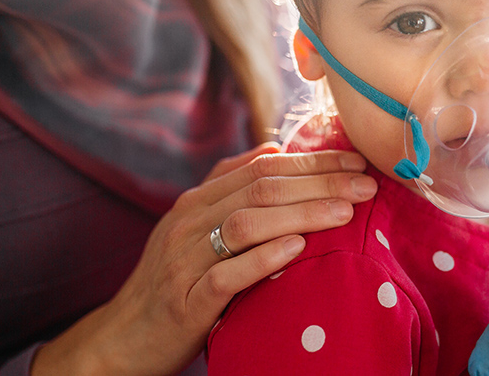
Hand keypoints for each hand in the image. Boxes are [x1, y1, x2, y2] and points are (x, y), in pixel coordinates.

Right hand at [32, 143, 377, 375]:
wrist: (122, 339)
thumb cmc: (174, 281)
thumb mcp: (197, 227)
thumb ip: (231, 186)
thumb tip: (275, 148)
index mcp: (198, 200)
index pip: (263, 167)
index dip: (313, 161)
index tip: (357, 160)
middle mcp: (189, 221)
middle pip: (261, 188)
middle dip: (320, 181)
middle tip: (366, 183)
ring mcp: (185, 259)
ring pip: (246, 222)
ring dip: (301, 213)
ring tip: (346, 211)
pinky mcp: (186, 300)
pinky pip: (226, 273)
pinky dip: (263, 258)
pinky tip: (298, 249)